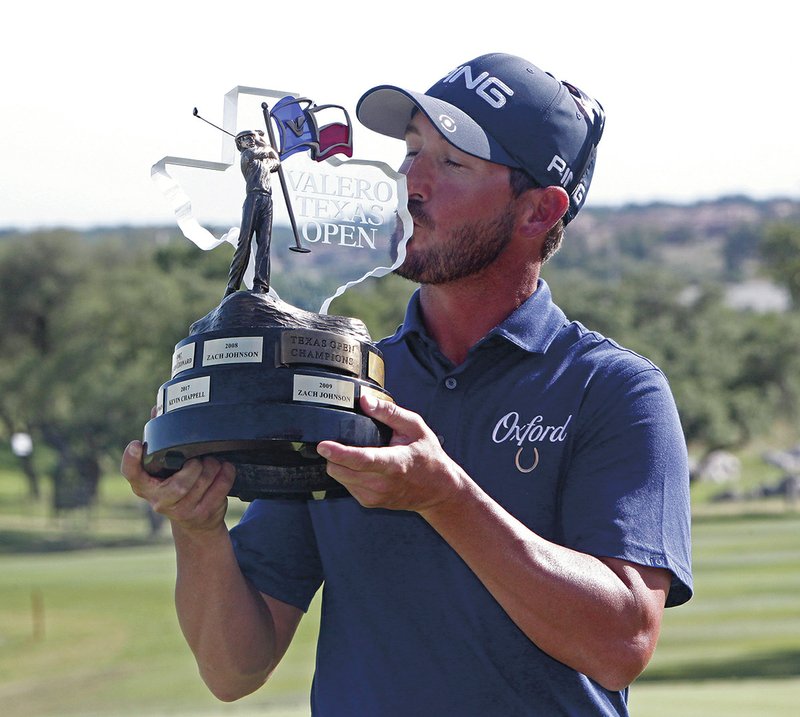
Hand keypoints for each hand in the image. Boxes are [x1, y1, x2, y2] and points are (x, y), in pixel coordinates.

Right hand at [120, 441, 234, 532]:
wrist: (194, 522)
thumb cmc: (176, 486)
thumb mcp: (165, 467)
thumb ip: (161, 440)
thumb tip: (157, 409)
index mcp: (145, 485)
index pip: (132, 473)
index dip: (131, 460)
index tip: (136, 445)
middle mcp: (159, 500)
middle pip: (180, 483)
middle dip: (196, 465)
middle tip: (201, 458)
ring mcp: (181, 511)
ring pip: (202, 483)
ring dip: (213, 467)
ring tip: (214, 462)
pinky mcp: (202, 514)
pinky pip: (220, 489)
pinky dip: (226, 475)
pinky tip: (225, 469)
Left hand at [316, 394, 464, 511]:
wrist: (439, 489)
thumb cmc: (428, 456)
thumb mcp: (415, 427)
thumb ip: (389, 412)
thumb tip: (365, 401)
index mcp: (394, 463)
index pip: (362, 460)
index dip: (339, 453)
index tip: (323, 445)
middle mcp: (382, 483)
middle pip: (342, 471)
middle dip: (333, 455)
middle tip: (338, 441)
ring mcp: (375, 496)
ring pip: (340, 478)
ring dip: (339, 464)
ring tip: (356, 453)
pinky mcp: (370, 502)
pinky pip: (346, 485)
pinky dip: (347, 474)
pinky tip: (362, 467)